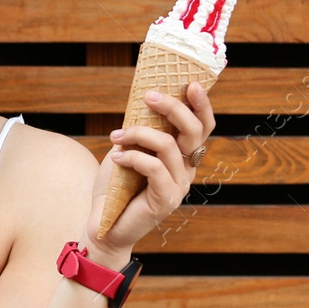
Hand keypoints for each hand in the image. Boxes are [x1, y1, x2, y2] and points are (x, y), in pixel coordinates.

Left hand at [88, 81, 216, 254]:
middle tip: (149, 96)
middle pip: (194, 130)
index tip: (189, 83)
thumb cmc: (116, 186)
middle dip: (173, 107)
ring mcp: (179, 186)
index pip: (203, 126)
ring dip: (138, 133)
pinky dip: (133, 156)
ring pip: (168, 145)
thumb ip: (142, 130)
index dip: (202, 104)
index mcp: (183, 156)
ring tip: (116, 136)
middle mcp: (187, 170)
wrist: (104, 224)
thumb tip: (143, 99)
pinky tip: (117, 157)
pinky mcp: (165, 199)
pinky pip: (154, 167)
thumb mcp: (129, 149)